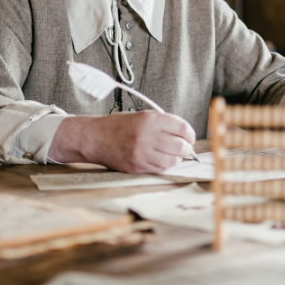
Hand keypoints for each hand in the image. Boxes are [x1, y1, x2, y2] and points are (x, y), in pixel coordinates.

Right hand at [48, 111, 195, 173]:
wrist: (95, 138)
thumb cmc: (119, 125)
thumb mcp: (142, 116)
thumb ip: (163, 123)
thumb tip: (184, 135)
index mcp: (150, 119)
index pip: (182, 128)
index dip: (189, 134)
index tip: (189, 137)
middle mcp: (147, 136)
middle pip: (181, 146)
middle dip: (186, 148)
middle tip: (184, 147)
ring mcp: (142, 153)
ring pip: (173, 160)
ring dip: (176, 158)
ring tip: (172, 154)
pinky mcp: (137, 166)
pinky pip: (160, 169)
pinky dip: (165, 165)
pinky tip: (161, 159)